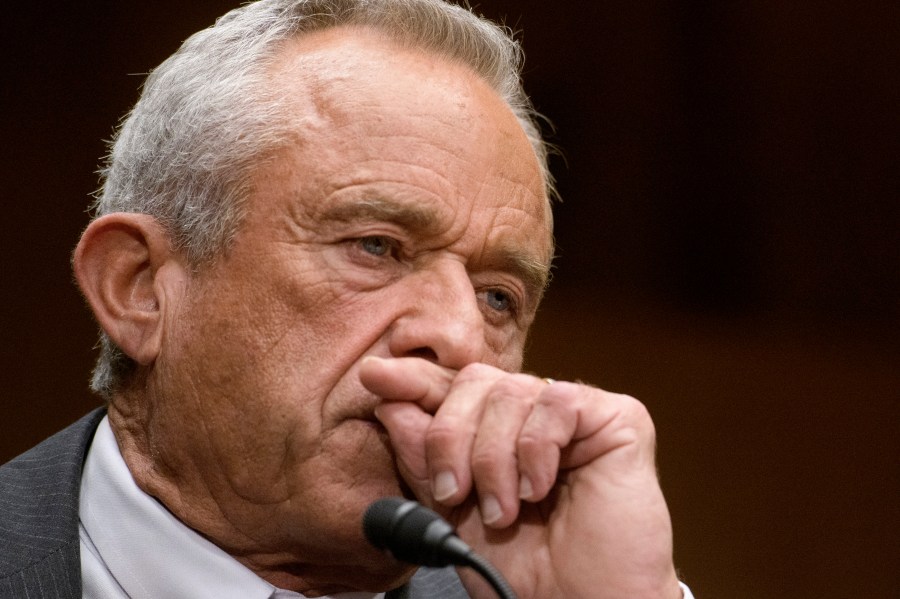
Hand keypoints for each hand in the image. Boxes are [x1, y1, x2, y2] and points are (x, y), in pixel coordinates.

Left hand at [359, 356, 681, 598]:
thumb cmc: (525, 570)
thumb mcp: (452, 515)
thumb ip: (424, 459)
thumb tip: (391, 404)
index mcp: (495, 433)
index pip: (452, 388)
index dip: (414, 380)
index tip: (373, 375)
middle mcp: (534, 416)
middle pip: (474, 381)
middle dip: (450, 436)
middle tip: (454, 492)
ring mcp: (575, 415)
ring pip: (511, 392)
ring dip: (494, 459)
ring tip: (504, 510)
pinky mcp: (617, 418)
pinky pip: (558, 402)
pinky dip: (537, 449)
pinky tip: (540, 488)